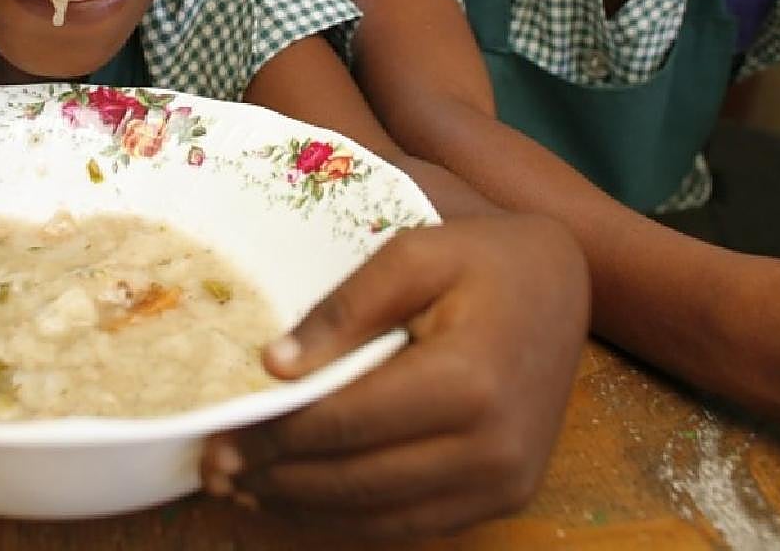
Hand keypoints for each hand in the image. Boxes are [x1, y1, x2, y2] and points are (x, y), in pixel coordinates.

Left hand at [201, 214, 588, 541]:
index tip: (218, 438)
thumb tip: (274, 366)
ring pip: (383, 516)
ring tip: (247, 490)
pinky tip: (307, 500)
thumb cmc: (481, 257)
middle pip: (359, 480)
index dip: (276, 436)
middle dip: (279, 478)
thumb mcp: (411, 255)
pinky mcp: (507, 495)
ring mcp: (505, 482)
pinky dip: (355, 519)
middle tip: (216, 473)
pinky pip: (416, 523)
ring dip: (308, 509)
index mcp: (467, 381)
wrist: (563, 282)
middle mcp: (492, 448)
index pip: (347, 424)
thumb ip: (344, 309)